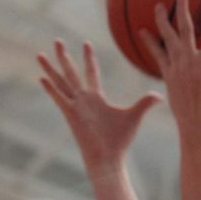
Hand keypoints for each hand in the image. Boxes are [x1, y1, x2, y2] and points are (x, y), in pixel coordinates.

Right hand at [38, 40, 161, 172]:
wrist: (109, 158)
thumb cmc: (120, 141)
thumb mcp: (135, 116)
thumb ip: (145, 103)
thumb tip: (161, 95)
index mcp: (96, 98)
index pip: (91, 73)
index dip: (89, 58)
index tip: (86, 43)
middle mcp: (83, 100)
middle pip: (71, 73)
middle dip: (65, 57)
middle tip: (58, 40)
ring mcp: (76, 106)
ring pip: (61, 82)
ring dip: (51, 68)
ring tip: (39, 54)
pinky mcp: (72, 115)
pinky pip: (60, 98)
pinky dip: (51, 89)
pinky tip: (41, 78)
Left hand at [139, 0, 200, 128]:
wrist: (196, 124)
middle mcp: (190, 61)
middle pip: (185, 29)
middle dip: (183, 10)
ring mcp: (176, 66)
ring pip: (168, 38)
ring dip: (162, 21)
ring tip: (158, 6)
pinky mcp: (167, 74)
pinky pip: (157, 54)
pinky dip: (150, 42)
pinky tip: (142, 32)